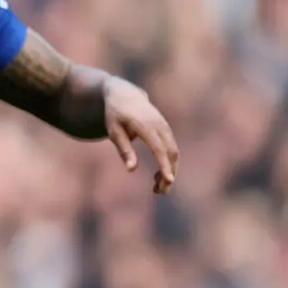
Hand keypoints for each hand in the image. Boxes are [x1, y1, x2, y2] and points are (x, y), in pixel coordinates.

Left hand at [103, 79, 179, 193]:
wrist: (124, 94)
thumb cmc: (115, 115)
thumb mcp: (114, 131)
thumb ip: (124, 149)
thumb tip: (131, 169)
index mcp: (145, 125)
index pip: (159, 148)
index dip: (164, 165)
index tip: (169, 181)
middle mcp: (159, 125)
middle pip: (171, 153)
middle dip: (169, 173)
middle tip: (159, 192)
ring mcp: (165, 126)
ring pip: (174, 152)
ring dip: (170, 171)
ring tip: (157, 188)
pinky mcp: (167, 129)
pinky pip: (172, 148)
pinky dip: (168, 163)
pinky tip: (159, 176)